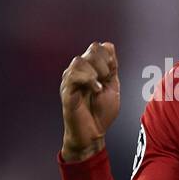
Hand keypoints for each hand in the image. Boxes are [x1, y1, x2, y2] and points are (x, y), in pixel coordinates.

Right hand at [60, 41, 120, 161]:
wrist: (93, 134)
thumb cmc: (101, 113)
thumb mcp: (112, 86)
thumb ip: (112, 67)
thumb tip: (108, 45)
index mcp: (90, 68)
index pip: (99, 47)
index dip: (110, 57)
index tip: (112, 73)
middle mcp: (78, 71)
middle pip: (93, 49)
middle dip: (105, 64)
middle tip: (106, 80)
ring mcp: (70, 80)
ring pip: (81, 60)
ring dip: (96, 72)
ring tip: (99, 87)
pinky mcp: (66, 91)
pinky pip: (73, 75)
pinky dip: (88, 80)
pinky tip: (95, 90)